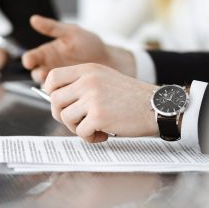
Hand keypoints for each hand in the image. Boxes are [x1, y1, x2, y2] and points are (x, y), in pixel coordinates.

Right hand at [22, 15, 135, 83]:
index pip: (31, 57)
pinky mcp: (67, 91)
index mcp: (46, 52)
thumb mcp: (72, 32)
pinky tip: (66, 90)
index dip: (28, 60)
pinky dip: (60, 94)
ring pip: (46, 86)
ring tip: (56, 83)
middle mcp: (49, 67)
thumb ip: (52, 27)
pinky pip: (59, 94)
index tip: (29, 61)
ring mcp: (58, 80)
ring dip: (49, 86)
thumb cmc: (90, 44)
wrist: (108, 61)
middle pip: (35, 74)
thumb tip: (33, 19)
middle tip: (43, 74)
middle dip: (38, 74)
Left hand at [43, 63, 158, 142]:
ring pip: (65, 117)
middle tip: (78, 120)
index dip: (51, 93)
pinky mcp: (99, 115)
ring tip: (94, 127)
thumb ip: (81, 85)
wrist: (157, 106)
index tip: (62, 102)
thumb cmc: (132, 96)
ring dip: (77, 128)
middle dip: (62, 115)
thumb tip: (56, 100)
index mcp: (88, 70)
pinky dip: (90, 138)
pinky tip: (103, 134)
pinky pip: (80, 132)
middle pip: (54, 100)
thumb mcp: (104, 79)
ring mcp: (93, 97)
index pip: (53, 77)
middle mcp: (88, 81)